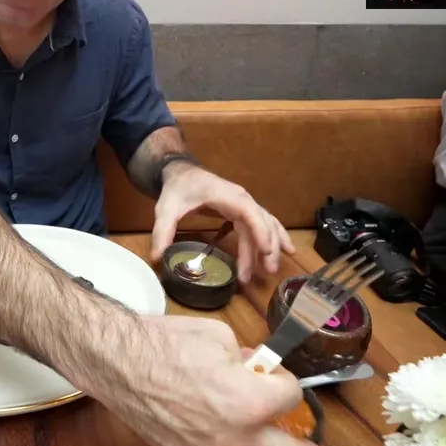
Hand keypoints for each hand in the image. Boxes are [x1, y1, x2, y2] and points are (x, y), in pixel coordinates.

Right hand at [103, 315, 321, 445]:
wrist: (118, 363)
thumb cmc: (163, 346)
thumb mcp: (219, 339)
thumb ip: (246, 361)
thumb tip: (255, 370)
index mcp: (249, 402)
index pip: (291, 397)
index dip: (283, 380)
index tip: (273, 374)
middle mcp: (235, 438)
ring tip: (274, 445)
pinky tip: (231, 441)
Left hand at [150, 164, 294, 282]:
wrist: (182, 173)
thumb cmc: (178, 188)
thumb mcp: (166, 208)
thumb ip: (162, 231)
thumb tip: (157, 258)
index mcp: (226, 195)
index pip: (249, 213)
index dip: (259, 231)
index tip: (265, 251)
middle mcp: (242, 199)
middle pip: (261, 222)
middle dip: (266, 247)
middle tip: (265, 272)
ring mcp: (245, 204)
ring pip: (266, 224)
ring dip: (272, 246)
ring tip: (272, 270)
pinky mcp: (244, 211)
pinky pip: (265, 223)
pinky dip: (276, 236)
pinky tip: (288, 251)